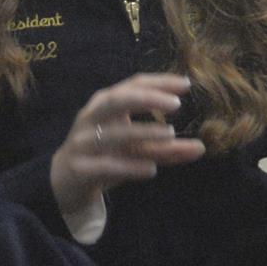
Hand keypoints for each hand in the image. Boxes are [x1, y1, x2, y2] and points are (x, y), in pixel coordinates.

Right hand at [50, 75, 202, 223]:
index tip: (186, 84)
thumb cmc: (105, 156)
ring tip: (170, 134)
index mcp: (106, 104)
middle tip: (176, 103)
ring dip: (143, 132)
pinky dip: (130, 166)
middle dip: (146, 99)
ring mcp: (84, 142)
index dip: (159, 82)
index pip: (133, 85)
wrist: (65, 182)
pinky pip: (106, 165)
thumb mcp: (137, 150)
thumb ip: (167, 148)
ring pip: (113, 134)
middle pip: (116, 99)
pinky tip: (151, 169)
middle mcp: (93, 117)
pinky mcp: (80, 168)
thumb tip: (201, 148)